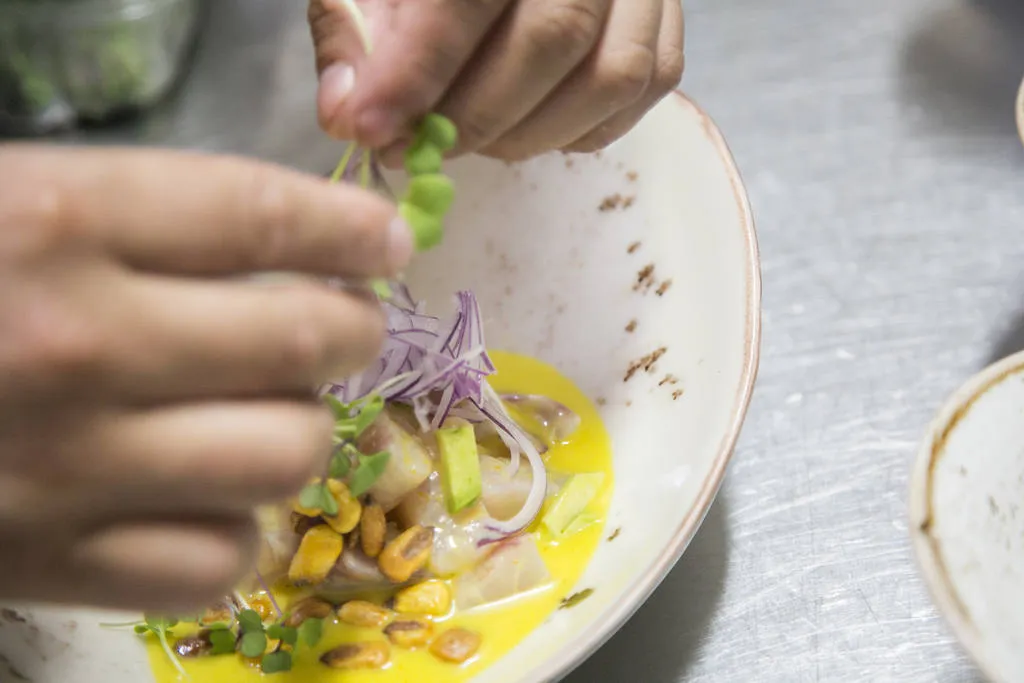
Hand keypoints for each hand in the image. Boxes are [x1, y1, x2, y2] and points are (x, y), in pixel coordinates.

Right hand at [0, 145, 412, 611]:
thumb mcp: (5, 203)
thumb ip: (139, 217)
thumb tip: (284, 240)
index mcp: (54, 221)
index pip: (262, 216)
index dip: (348, 227)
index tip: (386, 239)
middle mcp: (78, 346)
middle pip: (303, 342)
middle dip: (351, 328)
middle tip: (344, 324)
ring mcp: (67, 470)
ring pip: (285, 456)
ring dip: (305, 427)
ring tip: (280, 408)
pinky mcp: (46, 567)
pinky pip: (215, 563)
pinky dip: (238, 530)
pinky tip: (213, 498)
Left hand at [309, 0, 684, 161]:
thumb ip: (353, 32)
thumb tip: (345, 116)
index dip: (418, 70)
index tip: (370, 129)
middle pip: (552, 37)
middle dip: (475, 115)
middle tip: (418, 147)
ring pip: (610, 76)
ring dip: (530, 133)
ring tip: (473, 136)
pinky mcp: (667, 19)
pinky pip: (642, 91)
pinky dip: (581, 129)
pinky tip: (530, 124)